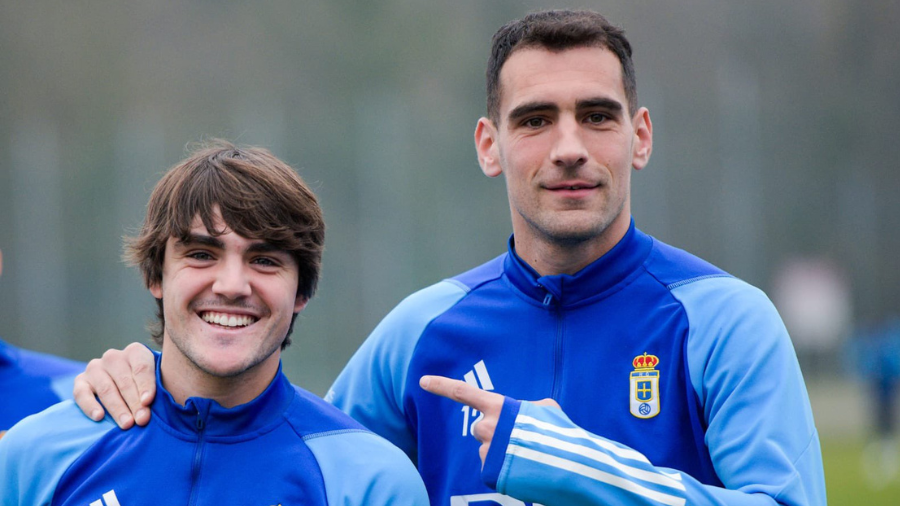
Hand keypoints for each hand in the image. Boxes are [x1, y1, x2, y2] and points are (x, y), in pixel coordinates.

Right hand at [73, 343, 156, 428]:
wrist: (125, 384)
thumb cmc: (146, 384)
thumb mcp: (156, 380)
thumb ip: (159, 387)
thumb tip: (156, 404)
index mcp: (135, 352)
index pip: (141, 367)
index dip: (145, 385)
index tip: (148, 401)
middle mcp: (113, 357)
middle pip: (125, 381)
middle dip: (134, 403)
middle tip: (142, 420)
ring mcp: (95, 368)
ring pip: (107, 389)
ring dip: (117, 408)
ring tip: (127, 424)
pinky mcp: (80, 381)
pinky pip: (82, 393)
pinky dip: (90, 406)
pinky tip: (99, 417)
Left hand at [419, 375, 559, 464]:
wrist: (567, 466)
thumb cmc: (560, 433)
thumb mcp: (547, 409)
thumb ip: (528, 408)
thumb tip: (525, 415)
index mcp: (499, 407)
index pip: (463, 392)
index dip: (442, 385)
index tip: (422, 381)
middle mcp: (487, 427)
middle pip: (479, 428)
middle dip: (493, 432)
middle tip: (517, 439)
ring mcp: (487, 451)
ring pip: (487, 449)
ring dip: (501, 451)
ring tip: (526, 455)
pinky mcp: (489, 473)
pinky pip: (492, 467)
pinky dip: (504, 468)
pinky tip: (522, 469)